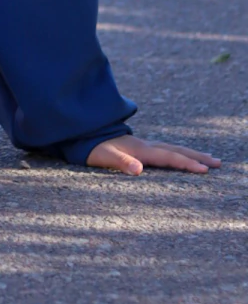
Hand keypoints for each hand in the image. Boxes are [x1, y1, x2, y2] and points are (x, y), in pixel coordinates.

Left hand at [87, 134, 220, 175]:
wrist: (84, 134)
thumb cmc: (94, 149)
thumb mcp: (104, 157)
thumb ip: (121, 162)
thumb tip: (138, 170)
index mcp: (141, 150)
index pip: (169, 157)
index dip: (187, 163)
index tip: (205, 169)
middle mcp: (146, 146)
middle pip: (176, 150)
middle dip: (197, 157)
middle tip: (218, 162)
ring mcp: (144, 145)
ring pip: (173, 148)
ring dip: (191, 153)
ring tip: (208, 158)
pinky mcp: (140, 148)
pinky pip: (166, 150)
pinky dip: (179, 153)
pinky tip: (181, 155)